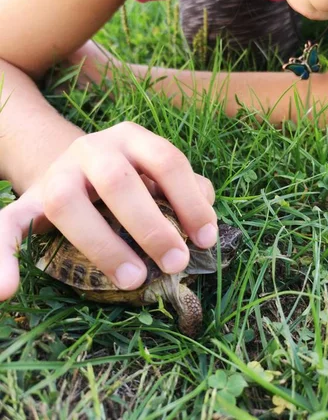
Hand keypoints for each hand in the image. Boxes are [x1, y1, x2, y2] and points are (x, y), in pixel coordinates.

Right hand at [0, 122, 216, 300]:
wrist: (75, 166)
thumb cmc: (129, 176)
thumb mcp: (156, 172)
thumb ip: (186, 189)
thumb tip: (206, 227)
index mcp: (131, 138)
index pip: (166, 160)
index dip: (190, 200)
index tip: (206, 240)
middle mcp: (93, 148)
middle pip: (120, 181)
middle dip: (151, 225)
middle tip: (175, 263)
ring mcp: (57, 173)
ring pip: (68, 204)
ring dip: (102, 245)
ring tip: (132, 280)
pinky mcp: (28, 202)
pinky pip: (7, 225)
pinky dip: (2, 257)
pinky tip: (6, 291)